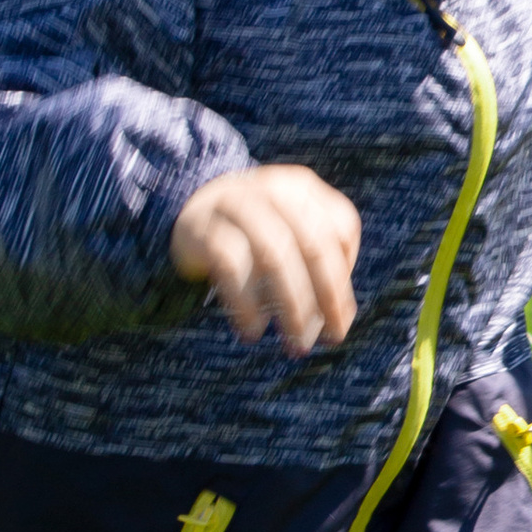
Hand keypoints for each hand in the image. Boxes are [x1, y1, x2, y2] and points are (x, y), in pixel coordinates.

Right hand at [170, 164, 361, 354]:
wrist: (186, 216)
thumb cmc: (250, 237)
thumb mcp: (287, 236)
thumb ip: (314, 265)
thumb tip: (338, 323)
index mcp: (300, 188)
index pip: (341, 228)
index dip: (345, 275)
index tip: (340, 314)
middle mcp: (270, 190)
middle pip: (314, 245)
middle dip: (328, 297)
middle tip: (331, 340)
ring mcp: (234, 203)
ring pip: (276, 256)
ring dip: (292, 305)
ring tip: (295, 343)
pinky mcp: (200, 228)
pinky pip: (232, 267)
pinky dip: (247, 304)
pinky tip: (252, 331)